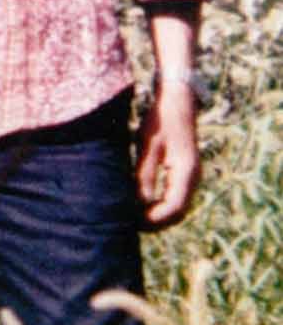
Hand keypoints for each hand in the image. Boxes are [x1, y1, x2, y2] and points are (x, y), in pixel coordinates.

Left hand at [136, 83, 199, 229]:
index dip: (154, 219)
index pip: (174, 207)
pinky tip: (142, 203)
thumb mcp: (147, 146)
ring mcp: (191, 175)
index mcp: (186, 171)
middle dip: (156, 221)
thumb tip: (139, 204)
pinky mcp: (184, 171)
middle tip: (131, 224)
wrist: (176, 100)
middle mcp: (193, 177)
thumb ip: (144, 175)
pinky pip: (176, 196)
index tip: (134, 222)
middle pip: (178, 212)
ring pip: (178, 206)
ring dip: (159, 215)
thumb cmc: (160, 120)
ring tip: (134, 216)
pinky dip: (161, 204)